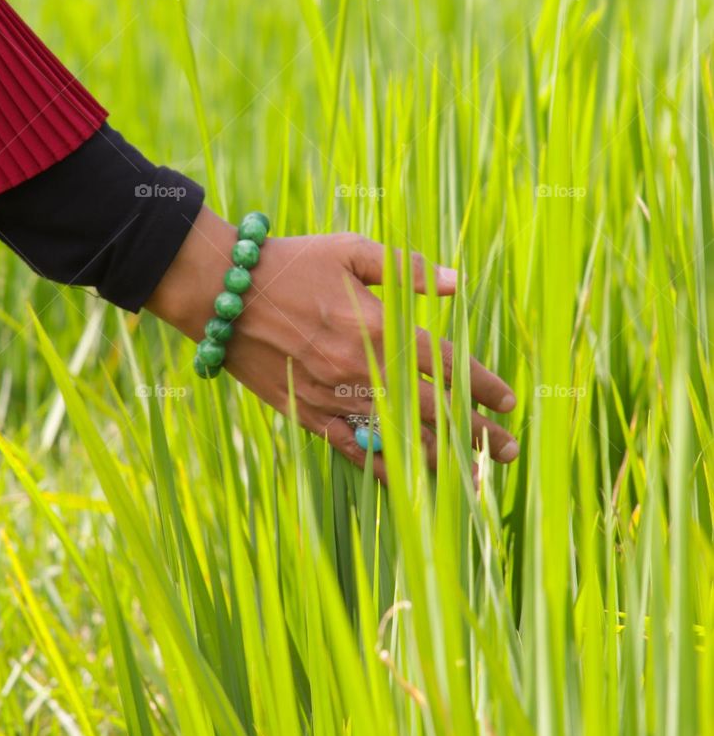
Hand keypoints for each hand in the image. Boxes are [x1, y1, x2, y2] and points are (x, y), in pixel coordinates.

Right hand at [146, 207, 518, 482]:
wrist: (224, 292)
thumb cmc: (292, 263)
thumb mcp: (351, 251)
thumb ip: (408, 269)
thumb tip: (456, 285)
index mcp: (377, 328)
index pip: (445, 365)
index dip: (482, 385)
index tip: (509, 399)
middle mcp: (361, 371)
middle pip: (432, 411)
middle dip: (476, 434)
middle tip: (511, 449)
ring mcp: (333, 398)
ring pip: (398, 440)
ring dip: (440, 461)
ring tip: (475, 481)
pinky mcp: (307, 415)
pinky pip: (353, 450)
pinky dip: (385, 469)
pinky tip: (411, 483)